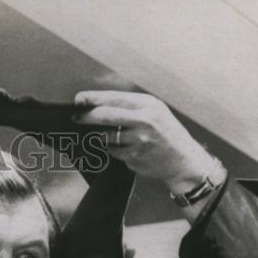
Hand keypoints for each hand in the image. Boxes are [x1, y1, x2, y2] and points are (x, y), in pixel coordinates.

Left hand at [73, 91, 223, 194]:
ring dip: (98, 136)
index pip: (114, 98)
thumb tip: (96, 105)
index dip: (93, 98)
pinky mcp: (134, 156)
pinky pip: (112, 151)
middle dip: (86, 116)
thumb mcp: (154, 111)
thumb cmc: (165, 133)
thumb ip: (130, 107)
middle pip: (106, 115)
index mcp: (148, 104)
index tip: (78, 100)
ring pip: (106, 136)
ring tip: (99, 135)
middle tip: (74, 118)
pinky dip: (111, 150)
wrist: (183, 160)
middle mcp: (145, 120)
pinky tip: (120, 148)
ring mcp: (139, 140)